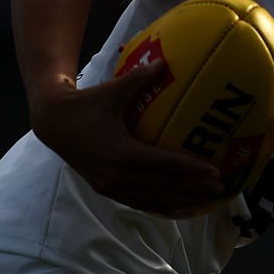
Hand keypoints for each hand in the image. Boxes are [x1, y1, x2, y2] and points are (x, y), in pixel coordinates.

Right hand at [29, 60, 222, 216]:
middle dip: (193, 188)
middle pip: (163, 186)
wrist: (52, 122)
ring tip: (205, 201)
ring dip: (180, 201)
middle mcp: (117, 175)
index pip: (164, 164)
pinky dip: (160, 208)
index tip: (215, 171)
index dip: (191, 168)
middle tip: (221, 187)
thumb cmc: (85, 104)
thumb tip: (163, 62)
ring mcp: (110, 186)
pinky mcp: (106, 189)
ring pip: (152, 199)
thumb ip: (139, 78)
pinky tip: (178, 210)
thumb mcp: (112, 91)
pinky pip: (138, 202)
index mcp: (122, 153)